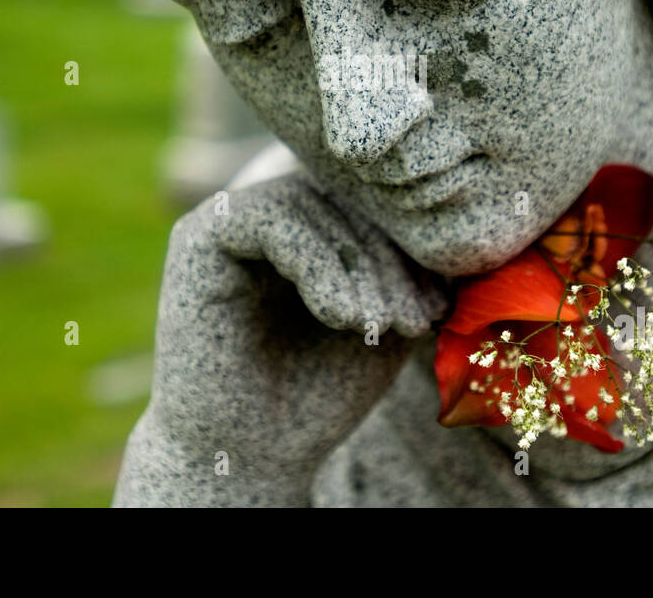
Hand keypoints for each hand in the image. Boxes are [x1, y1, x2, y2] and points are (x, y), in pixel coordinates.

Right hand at [114, 174, 445, 505]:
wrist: (251, 455)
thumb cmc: (320, 391)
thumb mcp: (385, 318)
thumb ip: (408, 267)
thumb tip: (453, 225)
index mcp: (312, 223)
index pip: (370, 202)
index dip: (411, 246)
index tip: (439, 307)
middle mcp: (268, 210)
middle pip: (344, 197)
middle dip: (389, 257)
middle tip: (414, 318)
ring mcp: (230, 219)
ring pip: (312, 202)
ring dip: (358, 264)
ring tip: (378, 325)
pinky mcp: (200, 236)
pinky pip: (270, 218)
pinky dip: (316, 264)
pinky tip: (340, 317)